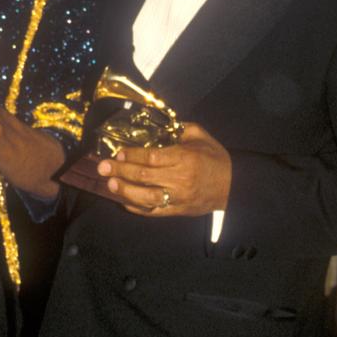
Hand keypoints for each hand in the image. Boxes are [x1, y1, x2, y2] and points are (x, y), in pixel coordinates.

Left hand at [96, 123, 231, 216]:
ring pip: (146, 197)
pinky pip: (154, 211)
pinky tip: (124, 202)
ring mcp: (178, 198)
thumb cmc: (215, 158)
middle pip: (144, 176)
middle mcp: (179, 179)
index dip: (132, 155)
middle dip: (120, 171)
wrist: (234, 186)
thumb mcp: (200, 136)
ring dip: (125, 191)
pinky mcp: (178, 211)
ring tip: (110, 184)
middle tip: (102, 167)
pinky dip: (137, 208)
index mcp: (184, 158)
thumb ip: (179, 128)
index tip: (118, 153)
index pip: (152, 157)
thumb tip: (157, 124)